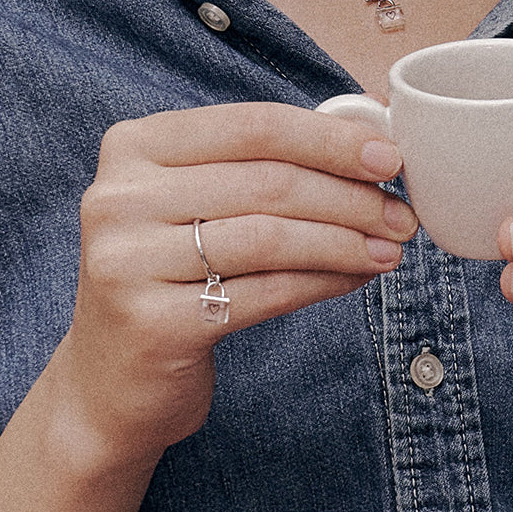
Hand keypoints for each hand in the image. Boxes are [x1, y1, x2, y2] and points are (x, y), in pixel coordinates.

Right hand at [53, 101, 416, 458]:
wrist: (109, 385)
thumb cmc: (166, 285)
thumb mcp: (188, 212)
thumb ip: (254, 171)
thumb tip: (365, 145)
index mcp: (132, 150)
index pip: (251, 126)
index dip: (330, 140)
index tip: (390, 160)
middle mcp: (120, 199)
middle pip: (267, 182)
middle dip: (352, 198)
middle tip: (403, 216)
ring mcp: (129, 262)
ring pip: (270, 238)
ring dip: (345, 243)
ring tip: (390, 251)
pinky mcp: (155, 323)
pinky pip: (265, 293)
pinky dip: (322, 284)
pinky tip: (354, 280)